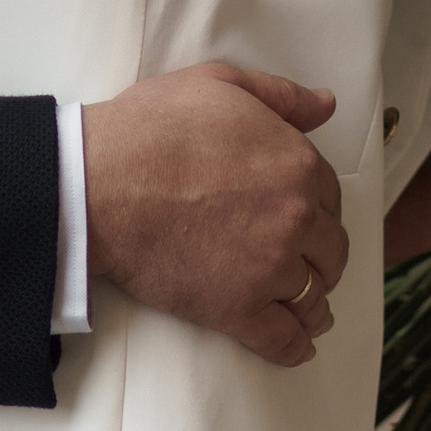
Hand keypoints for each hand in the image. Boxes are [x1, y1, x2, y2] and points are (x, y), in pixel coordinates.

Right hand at [83, 64, 348, 368]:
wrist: (100, 184)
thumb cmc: (153, 128)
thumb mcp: (221, 84)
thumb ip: (281, 96)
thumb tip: (326, 104)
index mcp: (297, 163)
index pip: (330, 196)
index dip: (318, 207)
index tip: (307, 218)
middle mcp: (295, 218)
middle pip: (329, 248)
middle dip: (321, 256)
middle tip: (309, 263)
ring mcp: (270, 268)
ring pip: (312, 295)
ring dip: (315, 303)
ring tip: (311, 311)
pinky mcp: (238, 310)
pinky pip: (284, 339)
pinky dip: (297, 346)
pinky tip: (300, 346)